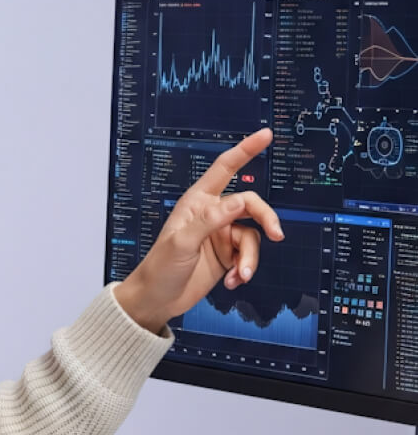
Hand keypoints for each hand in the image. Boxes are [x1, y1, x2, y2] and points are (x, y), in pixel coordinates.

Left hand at [114, 128, 283, 332]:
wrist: (158, 299)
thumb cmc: (160, 267)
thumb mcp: (182, 243)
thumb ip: (211, 221)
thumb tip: (238, 202)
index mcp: (197, 202)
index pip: (224, 168)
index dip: (245, 150)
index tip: (265, 135)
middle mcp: (212, 215)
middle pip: (250, 205)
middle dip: (265, 219)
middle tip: (277, 235)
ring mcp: (221, 236)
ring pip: (253, 236)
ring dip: (251, 257)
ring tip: (241, 275)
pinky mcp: (227, 256)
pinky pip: (249, 256)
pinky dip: (246, 269)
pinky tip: (234, 282)